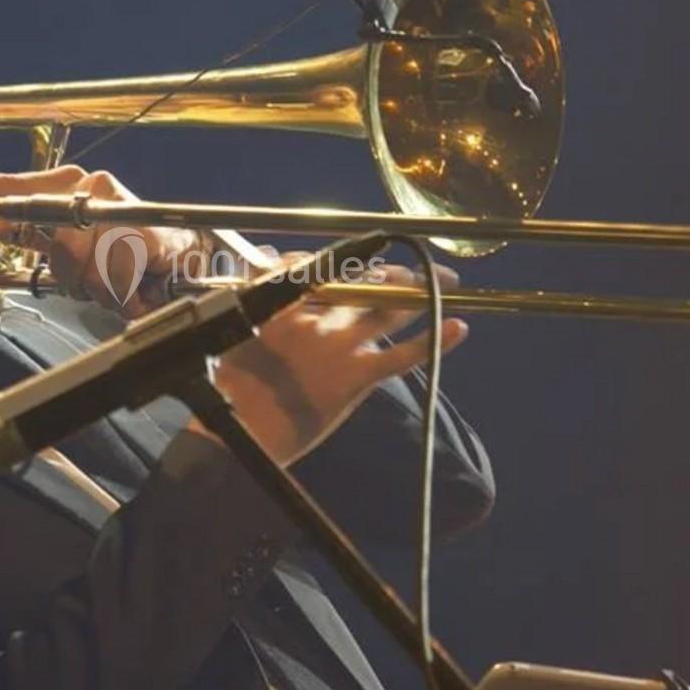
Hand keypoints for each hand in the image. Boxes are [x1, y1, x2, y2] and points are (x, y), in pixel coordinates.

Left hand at [0, 165, 205, 317]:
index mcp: (68, 183)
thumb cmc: (127, 249)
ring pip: (83, 266)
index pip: (13, 186)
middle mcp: (91, 185)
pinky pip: (113, 275)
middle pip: (55, 244)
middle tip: (98, 274)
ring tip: (119, 278)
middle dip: (75, 273)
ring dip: (100, 284)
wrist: (184, 256)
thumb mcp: (71, 239)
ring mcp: (118, 205)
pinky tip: (136, 282)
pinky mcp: (144, 230)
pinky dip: (123, 290)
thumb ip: (33, 230)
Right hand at [203, 260, 467, 466]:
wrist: (239, 433)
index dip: (353, 259)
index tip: (371, 256)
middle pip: (365, 283)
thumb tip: (272, 271)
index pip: (325, 266)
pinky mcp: (354, 378)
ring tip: (448, 281)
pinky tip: (458, 328)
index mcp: (282, 302)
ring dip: (422, 292)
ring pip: (389, 309)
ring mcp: (337, 346)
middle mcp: (314, 317)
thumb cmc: (231, 388)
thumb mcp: (239, 334)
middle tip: (426, 267)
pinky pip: (402, 355)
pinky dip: (433, 341)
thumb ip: (263, 303)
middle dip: (400, 272)